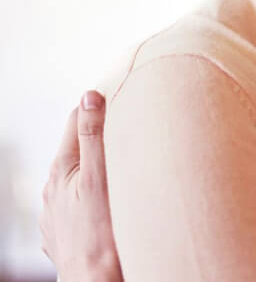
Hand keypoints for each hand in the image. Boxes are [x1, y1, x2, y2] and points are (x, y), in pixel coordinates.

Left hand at [40, 91, 123, 281]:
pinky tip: (110, 205)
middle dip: (101, 140)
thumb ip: (94, 135)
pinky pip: (80, 204)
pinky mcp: (64, 234)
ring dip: (97, 171)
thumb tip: (90, 96)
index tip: (122, 102)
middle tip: (129, 137)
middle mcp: (52, 190)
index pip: (76, 119)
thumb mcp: (101, 176)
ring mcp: (56, 213)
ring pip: (79, 178)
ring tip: (122, 174)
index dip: (99, 107)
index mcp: (61, 169)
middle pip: (78, 149)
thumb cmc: (103, 234)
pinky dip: (94, 198)